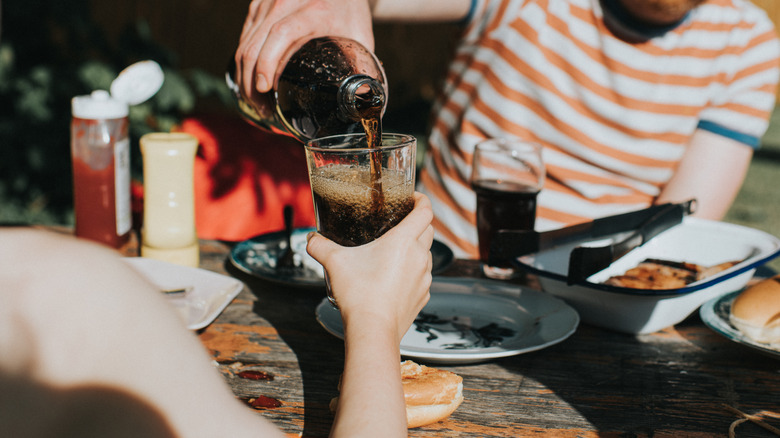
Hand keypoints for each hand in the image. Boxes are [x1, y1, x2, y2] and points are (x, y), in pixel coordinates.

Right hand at [234, 0, 374, 98]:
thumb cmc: (350, 12)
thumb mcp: (360, 37)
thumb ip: (361, 67)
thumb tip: (362, 99)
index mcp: (314, 10)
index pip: (281, 34)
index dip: (268, 62)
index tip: (266, 88)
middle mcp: (286, 2)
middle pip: (255, 44)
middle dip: (252, 82)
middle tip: (263, 109)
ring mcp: (268, 3)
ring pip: (245, 43)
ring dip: (244, 76)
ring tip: (257, 101)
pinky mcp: (258, 6)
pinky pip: (244, 38)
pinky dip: (244, 63)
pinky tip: (252, 81)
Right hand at [306, 192, 433, 340]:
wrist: (373, 330)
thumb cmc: (359, 295)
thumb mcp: (334, 263)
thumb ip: (320, 246)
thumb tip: (311, 239)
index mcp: (404, 241)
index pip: (425, 211)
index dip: (421, 200)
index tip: (412, 198)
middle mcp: (419, 257)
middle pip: (429, 230)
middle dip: (418, 222)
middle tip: (401, 221)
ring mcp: (424, 278)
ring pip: (426, 254)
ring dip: (416, 248)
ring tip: (395, 251)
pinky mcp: (422, 296)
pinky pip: (422, 277)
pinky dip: (413, 271)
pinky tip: (396, 277)